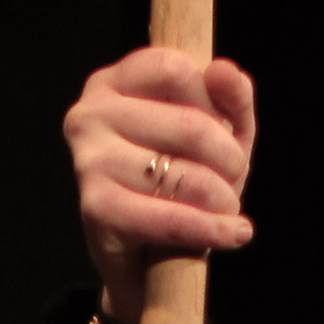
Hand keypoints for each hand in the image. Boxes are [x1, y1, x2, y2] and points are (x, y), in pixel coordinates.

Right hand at [65, 46, 254, 323]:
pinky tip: (234, 233)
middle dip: (229, 160)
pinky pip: (170, 218)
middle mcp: (90, 115)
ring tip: (226, 208)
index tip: (223, 131)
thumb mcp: (218, 130)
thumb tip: (222, 69)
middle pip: (190, 125)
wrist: (147, 254)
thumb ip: (230, 96)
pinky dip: (212, 229)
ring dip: (223, 198)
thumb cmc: (183, 179)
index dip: (214, 103)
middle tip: (232, 180)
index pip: (176, 69)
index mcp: (114, 83)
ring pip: (184, 175)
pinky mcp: (96, 208)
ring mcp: (88, 161)